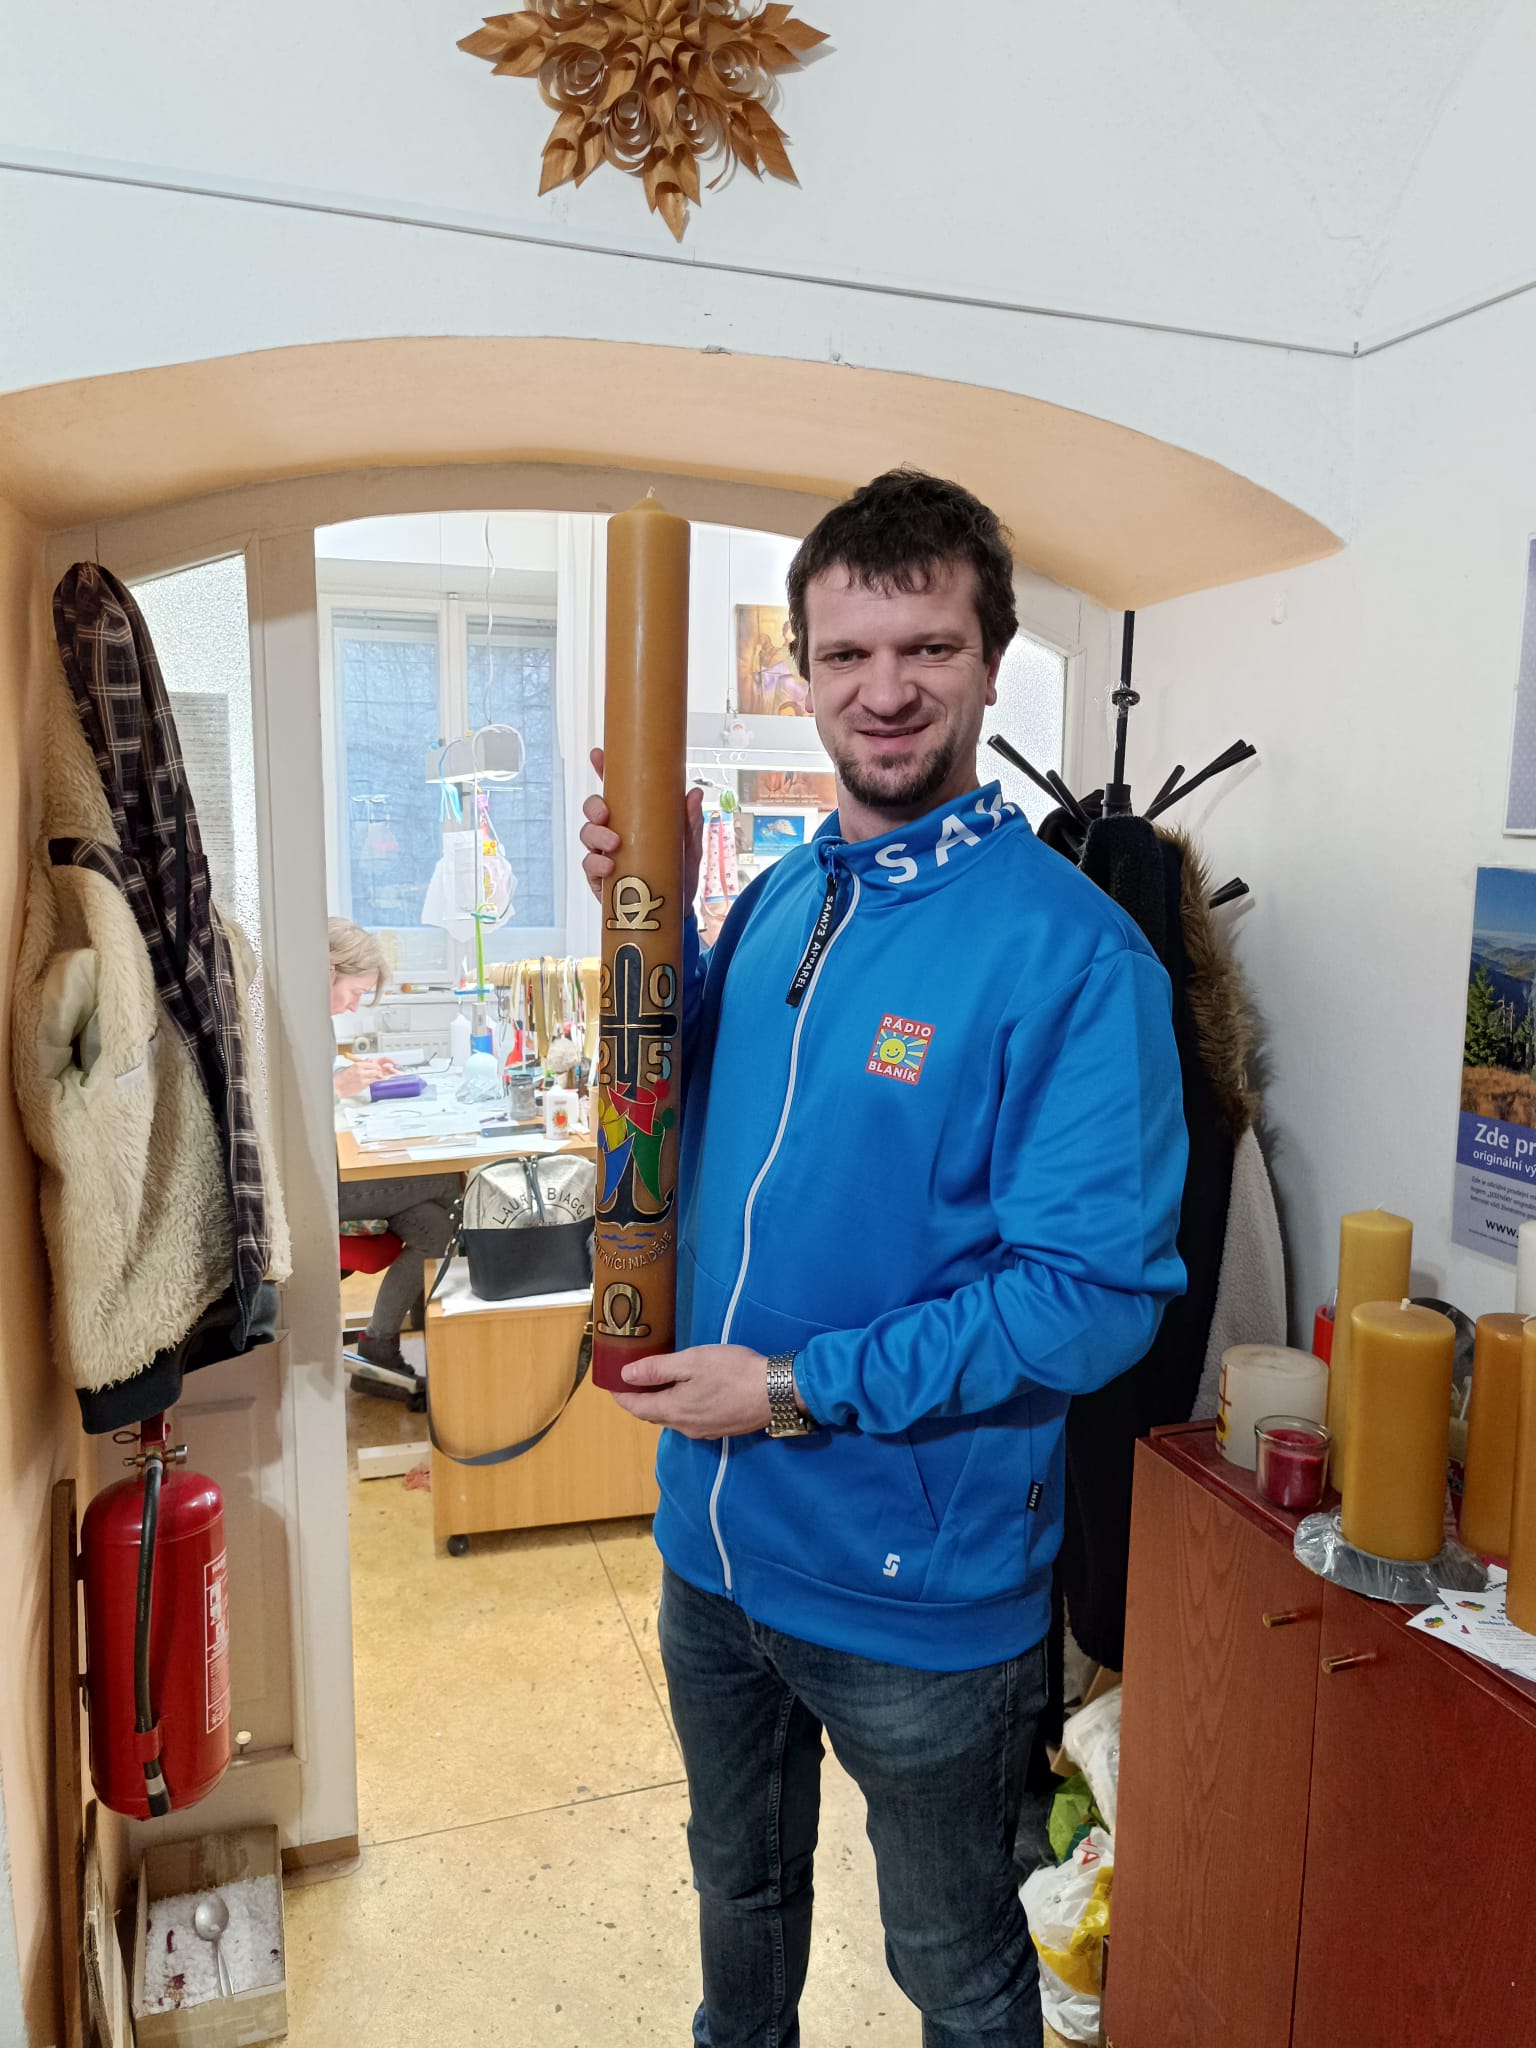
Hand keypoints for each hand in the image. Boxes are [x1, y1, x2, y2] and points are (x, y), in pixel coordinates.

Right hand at [333, 1057, 397, 1098]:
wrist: (337, 1085)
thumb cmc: (342, 1077)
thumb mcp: (352, 1067)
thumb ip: (362, 1064)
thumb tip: (369, 1060)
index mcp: (358, 1065)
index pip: (373, 1064)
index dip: (377, 1067)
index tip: (378, 1068)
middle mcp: (361, 1071)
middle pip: (376, 1070)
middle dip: (378, 1072)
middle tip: (378, 1073)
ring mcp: (362, 1079)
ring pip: (375, 1076)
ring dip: (376, 1077)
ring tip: (374, 1078)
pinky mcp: (362, 1085)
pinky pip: (372, 1082)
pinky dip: (372, 1082)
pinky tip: (370, 1082)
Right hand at [581, 745, 704, 908]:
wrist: (677, 909)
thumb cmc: (680, 871)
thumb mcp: (689, 845)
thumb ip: (689, 821)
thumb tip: (695, 794)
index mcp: (633, 817)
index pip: (614, 789)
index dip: (602, 770)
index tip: (597, 754)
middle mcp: (615, 831)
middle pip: (593, 810)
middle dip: (594, 807)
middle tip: (605, 814)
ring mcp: (604, 854)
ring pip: (587, 835)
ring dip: (595, 835)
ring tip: (613, 844)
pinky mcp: (600, 878)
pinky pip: (588, 865)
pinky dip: (595, 864)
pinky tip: (608, 866)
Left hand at [611, 1344, 773, 1437]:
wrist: (776, 1392)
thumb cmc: (733, 1372)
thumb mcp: (691, 1362)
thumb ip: (657, 1369)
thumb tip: (626, 1375)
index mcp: (673, 1410)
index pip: (636, 1407)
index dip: (621, 1395)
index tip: (612, 1382)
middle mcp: (685, 1426)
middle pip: (653, 1414)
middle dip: (640, 1398)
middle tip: (634, 1377)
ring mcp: (704, 1430)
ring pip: (673, 1418)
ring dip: (661, 1403)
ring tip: (659, 1381)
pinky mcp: (720, 1428)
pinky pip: (691, 1419)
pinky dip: (681, 1406)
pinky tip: (689, 1392)